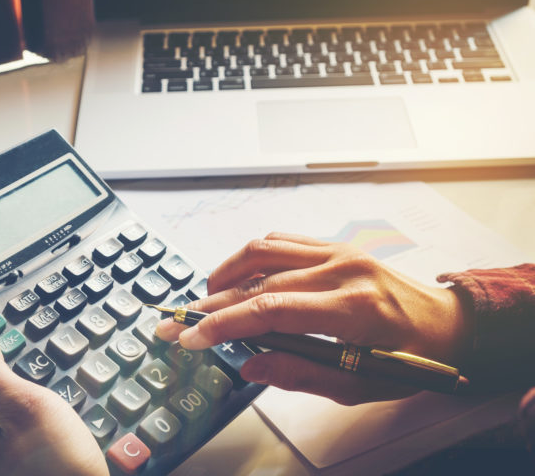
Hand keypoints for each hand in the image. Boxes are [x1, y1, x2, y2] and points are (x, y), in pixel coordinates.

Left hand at [0, 333, 107, 475]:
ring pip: (9, 409)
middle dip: (9, 367)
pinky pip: (26, 430)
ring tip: (54, 378)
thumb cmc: (56, 464)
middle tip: (37, 352)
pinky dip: (39, 414)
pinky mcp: (23, 467)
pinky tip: (60, 414)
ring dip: (27, 390)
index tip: (9, 328)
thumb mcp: (24, 407)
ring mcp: (1, 459)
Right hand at [156, 233, 473, 404]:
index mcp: (354, 308)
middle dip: (211, 304)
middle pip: (258, 280)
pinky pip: (281, 241)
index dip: (225, 323)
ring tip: (204, 298)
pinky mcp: (334, 245)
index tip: (192, 337)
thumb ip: (301, 373)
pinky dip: (249, 257)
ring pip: (263, 250)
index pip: (271, 309)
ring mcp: (338, 251)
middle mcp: (342, 270)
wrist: (446, 322)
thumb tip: (249, 363)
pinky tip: (235, 277)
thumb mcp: (361, 383)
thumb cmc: (411, 357)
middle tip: (177, 320)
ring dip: (225, 273)